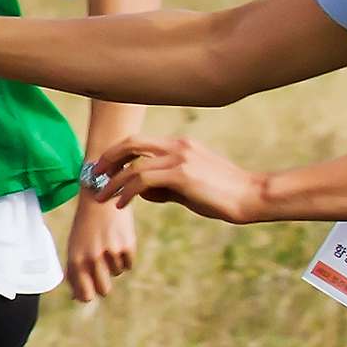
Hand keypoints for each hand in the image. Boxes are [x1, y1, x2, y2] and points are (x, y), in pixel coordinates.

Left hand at [62, 188, 138, 303]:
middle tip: (102, 269)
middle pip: (104, 290)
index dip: (89, 295)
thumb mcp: (74, 246)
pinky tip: (117, 240)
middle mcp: (92, 258)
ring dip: (113, 264)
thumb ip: (74, 273)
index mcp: (76, 260)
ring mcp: (111, 253)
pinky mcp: (127, 246)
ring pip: (116, 274)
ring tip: (107, 244)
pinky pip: (128, 264)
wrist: (101, 197)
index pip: (85, 295)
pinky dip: (124, 257)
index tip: (91, 291)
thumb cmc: (85, 226)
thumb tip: (76, 298)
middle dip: (104, 283)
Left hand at [86, 134, 267, 225]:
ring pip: (134, 165)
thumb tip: (141, 193)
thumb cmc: (222, 194)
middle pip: (131, 143)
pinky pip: (143, 181)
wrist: (251, 196)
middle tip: (95, 176)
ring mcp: (180, 158)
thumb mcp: (189, 187)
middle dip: (109, 159)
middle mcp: (178, 145)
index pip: (140, 141)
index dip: (118, 153)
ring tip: (102, 197)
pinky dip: (127, 192)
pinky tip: (121, 204)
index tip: (104, 168)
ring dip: (113, 182)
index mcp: (181, 144)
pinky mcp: (182, 174)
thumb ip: (165, 186)